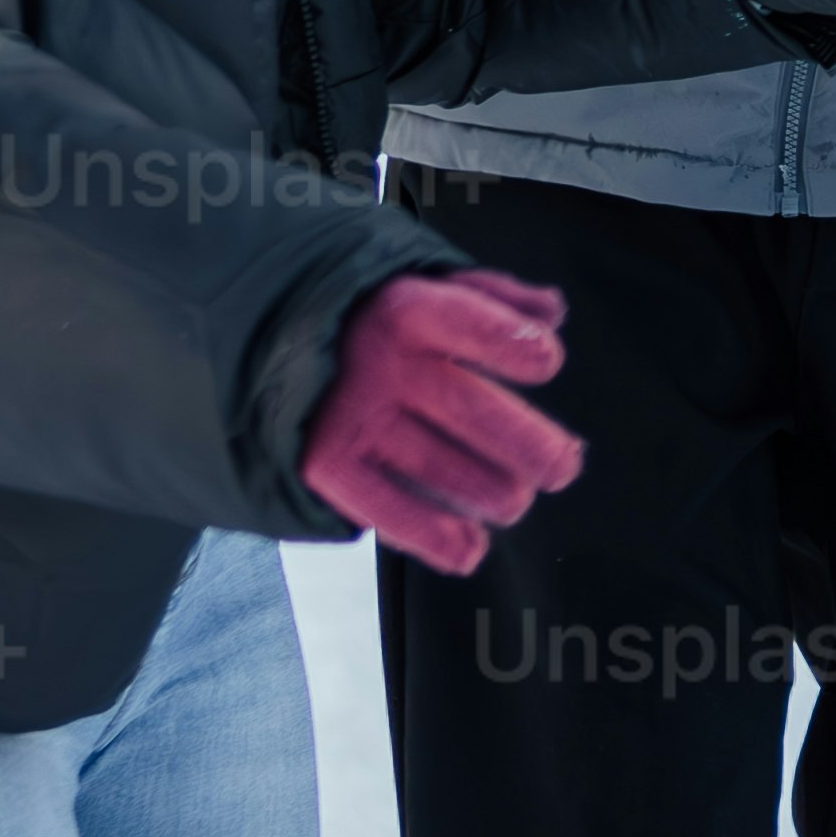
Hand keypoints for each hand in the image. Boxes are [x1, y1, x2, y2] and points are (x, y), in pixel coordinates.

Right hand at [304, 265, 585, 575]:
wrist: (273, 345)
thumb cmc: (373, 318)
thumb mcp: (427, 286)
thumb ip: (494, 296)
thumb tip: (551, 311)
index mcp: (405, 307)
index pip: (469, 324)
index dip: (515, 346)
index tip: (544, 361)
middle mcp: (376, 362)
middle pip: (468, 409)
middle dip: (529, 445)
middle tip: (562, 466)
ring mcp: (351, 416)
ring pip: (438, 467)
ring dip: (491, 493)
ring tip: (512, 499)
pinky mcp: (325, 463)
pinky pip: (386, 508)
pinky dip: (433, 536)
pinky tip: (470, 550)